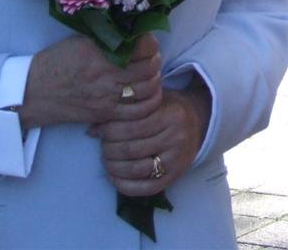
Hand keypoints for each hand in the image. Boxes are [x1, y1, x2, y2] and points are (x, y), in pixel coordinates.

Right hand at [19, 34, 161, 129]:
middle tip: (151, 56)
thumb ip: (105, 37)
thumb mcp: (78, 41)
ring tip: (149, 74)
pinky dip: (148, 102)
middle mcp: (105, 74)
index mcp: (97, 51)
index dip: (149, 42)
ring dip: (154, 81)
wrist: (34, 92)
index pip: (140, 46)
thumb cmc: (55, 62)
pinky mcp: (106, 113)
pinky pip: (139, 112)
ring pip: (148, 91)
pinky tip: (144, 94)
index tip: (146, 39)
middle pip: (149, 69)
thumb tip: (131, 31)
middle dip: (155, 61)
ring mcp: (107, 97)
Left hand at [89, 80, 211, 196]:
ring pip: (138, 169)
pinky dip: (126, 186)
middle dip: (109, 150)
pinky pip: (148, 187)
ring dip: (115, 167)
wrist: (195, 121)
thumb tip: (92, 128)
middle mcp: (176, 137)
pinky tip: (113, 178)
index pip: (132, 126)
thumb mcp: (149, 101)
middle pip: (132, 148)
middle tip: (101, 147)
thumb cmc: (164, 107)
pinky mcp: (175, 177)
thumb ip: (124, 110)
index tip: (97, 131)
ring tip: (105, 160)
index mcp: (169, 115)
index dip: (109, 130)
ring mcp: (177, 160)